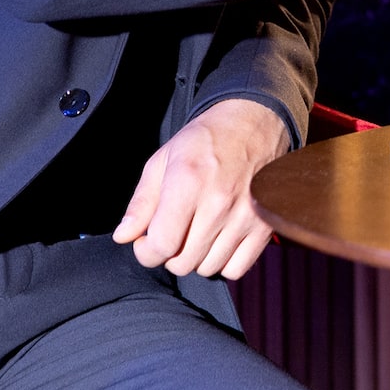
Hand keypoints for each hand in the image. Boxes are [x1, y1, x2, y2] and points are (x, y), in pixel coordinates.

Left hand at [114, 97, 290, 280]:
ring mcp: (245, 215)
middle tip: (172, 233)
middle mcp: (219, 202)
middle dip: (169, 254)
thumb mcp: (163, 160)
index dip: (146, 251)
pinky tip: (218, 241)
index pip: (161, 245)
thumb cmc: (206, 140)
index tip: (146, 240)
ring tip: (196, 233)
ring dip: (196, 258)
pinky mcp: (265, 224)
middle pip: (183, 262)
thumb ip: (141, 202)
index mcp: (188, 182)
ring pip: (208, 268)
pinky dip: (223, 262)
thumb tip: (124, 237)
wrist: (253, 121)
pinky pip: (236, 268)